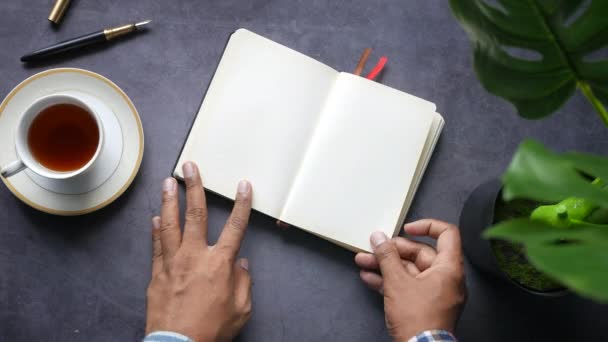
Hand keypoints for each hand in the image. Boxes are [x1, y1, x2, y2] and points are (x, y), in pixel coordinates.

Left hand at [146, 162, 252, 341]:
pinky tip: (155, 218)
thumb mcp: (241, 309)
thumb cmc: (211, 330)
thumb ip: (243, 283)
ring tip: (167, 181)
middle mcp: (195, 256)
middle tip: (190, 167)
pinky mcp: (157, 274)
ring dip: (169, 200)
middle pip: (195, 214)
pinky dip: (156, 231)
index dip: (241, 204)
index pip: (235, 226)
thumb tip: (241, 265)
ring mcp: (173, 263)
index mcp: (219, 263)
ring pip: (170, 224)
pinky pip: (156, 246)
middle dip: (194, 187)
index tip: (243, 186)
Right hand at [355, 219, 465, 340]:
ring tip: (364, 261)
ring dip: (386, 265)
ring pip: (410, 271)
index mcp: (449, 268)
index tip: (406, 228)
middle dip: (393, 251)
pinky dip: (390, 281)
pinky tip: (370, 279)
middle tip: (374, 248)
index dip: (426, 226)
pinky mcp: (424, 306)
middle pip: (421, 253)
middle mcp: (446, 279)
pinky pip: (408, 286)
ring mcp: (436, 293)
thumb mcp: (397, 282)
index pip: (447, 234)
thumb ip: (387, 257)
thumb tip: (379, 239)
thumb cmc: (418, 320)